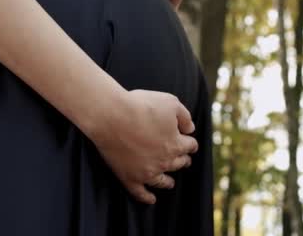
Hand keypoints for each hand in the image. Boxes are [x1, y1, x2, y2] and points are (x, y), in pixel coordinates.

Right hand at [86, 89, 197, 203]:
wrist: (111, 116)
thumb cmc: (140, 105)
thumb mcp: (170, 102)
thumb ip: (185, 116)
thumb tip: (190, 129)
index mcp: (175, 143)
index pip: (190, 145)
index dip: (190, 142)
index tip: (188, 140)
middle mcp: (164, 161)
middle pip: (179, 163)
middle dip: (182, 160)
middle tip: (183, 160)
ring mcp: (146, 172)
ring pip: (163, 181)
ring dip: (169, 181)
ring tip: (170, 183)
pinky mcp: (129, 177)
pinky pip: (140, 193)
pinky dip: (146, 197)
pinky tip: (151, 200)